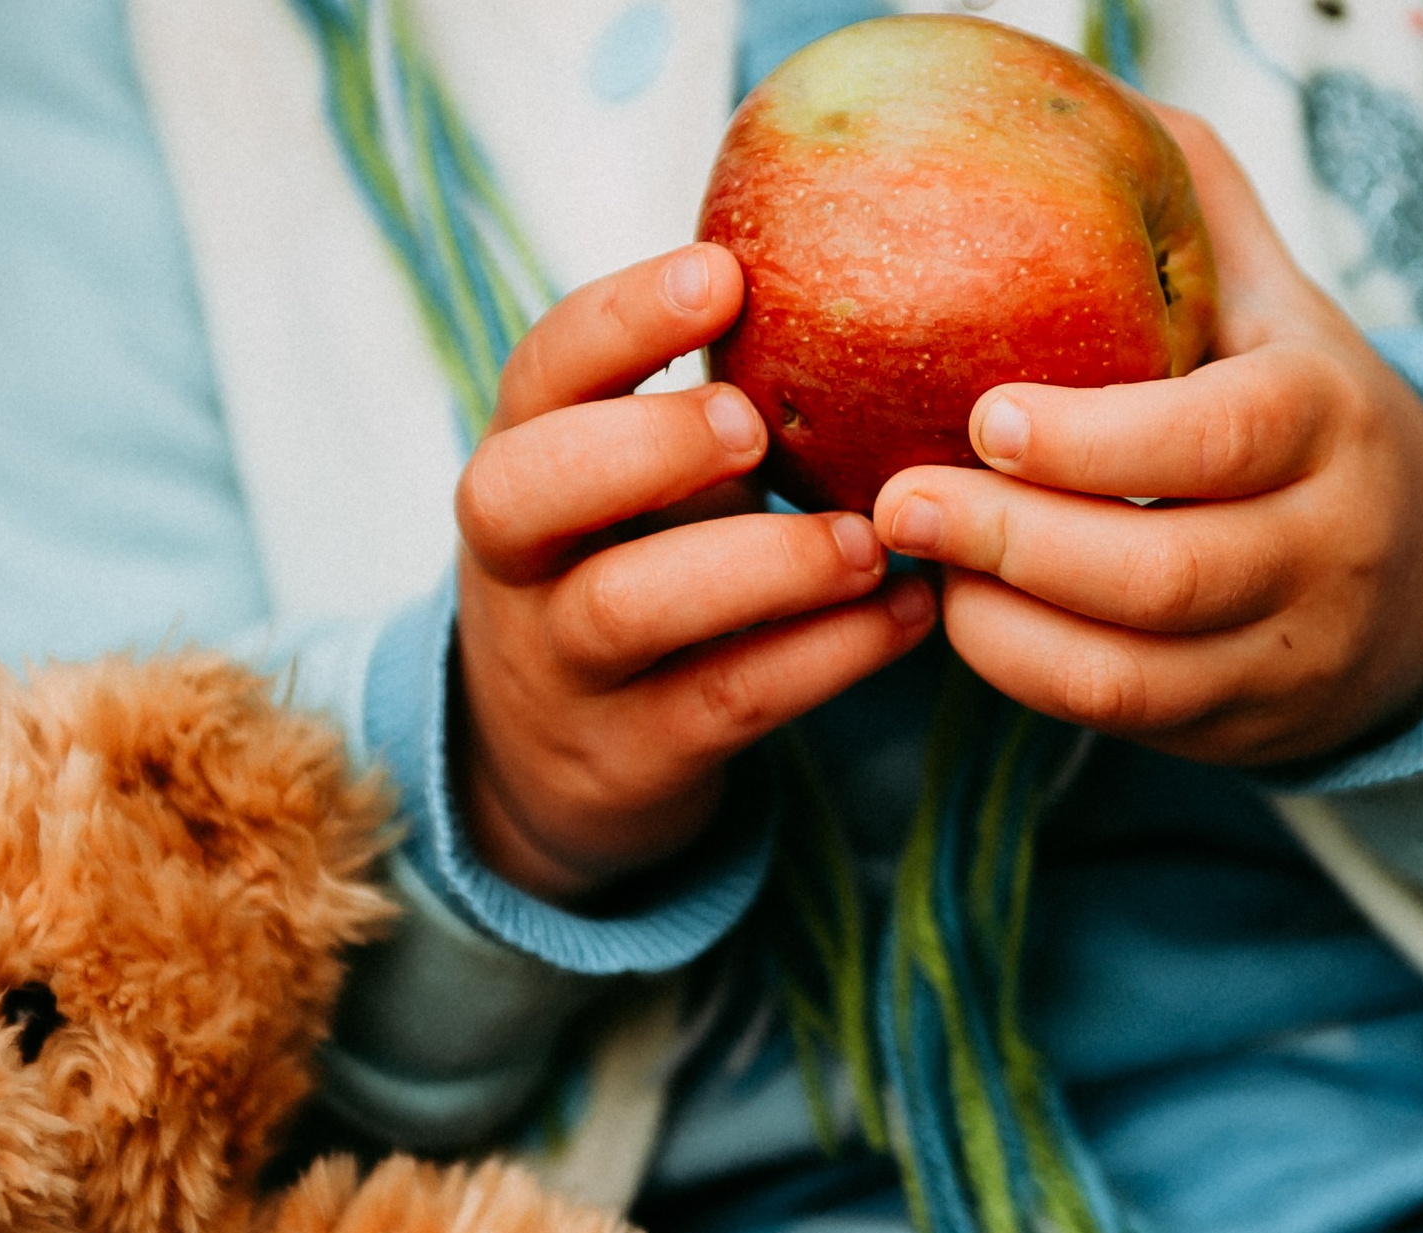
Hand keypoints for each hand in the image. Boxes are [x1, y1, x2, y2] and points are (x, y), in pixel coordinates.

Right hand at [454, 246, 937, 901]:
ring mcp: (560, 669)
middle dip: (650, 443)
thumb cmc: (623, 573)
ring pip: (626, 607)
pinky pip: (723, 702)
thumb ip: (700, 410)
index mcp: (521, 464)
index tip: (722, 274)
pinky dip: (826, 656)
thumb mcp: (622, 492)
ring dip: (761, 564)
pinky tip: (907, 615)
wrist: (547, 767)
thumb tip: (867, 280)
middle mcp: (515, 565)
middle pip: (530, 488)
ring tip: (871, 541)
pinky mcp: (628, 758)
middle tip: (759, 426)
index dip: (619, 320)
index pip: (538, 374)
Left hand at [870, 111, 1422, 767]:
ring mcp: (1280, 651)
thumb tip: (1071, 99)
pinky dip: (1018, 671)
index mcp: (1326, 416)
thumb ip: (1192, 211)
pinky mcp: (1234, 728)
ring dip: (1000, 622)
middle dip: (1015, 542)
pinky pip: (1112, 718)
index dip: (1093, 438)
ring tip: (915, 559)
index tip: (983, 413)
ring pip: (1127, 671)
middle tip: (897, 501)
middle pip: (1160, 573)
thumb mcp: (1276, 303)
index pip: (1216, 436)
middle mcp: (1319, 545)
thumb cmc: (1298, 411)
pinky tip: (959, 612)